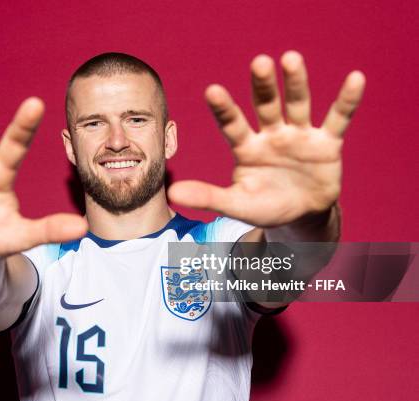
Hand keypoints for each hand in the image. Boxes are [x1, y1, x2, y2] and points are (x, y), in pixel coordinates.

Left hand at [168, 51, 365, 226]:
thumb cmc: (265, 206)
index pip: (232, 124)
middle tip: (258, 62)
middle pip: (265, 105)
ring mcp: (300, 135)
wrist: (301, 216)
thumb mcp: (237, 204)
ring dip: (296, 83)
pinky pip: (338, 119)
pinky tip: (355, 79)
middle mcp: (271, 134)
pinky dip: (347, 101)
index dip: (224, 108)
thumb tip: (172, 193)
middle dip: (262, 85)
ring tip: (291, 59)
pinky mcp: (327, 143)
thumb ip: (208, 196)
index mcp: (246, 148)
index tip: (212, 90)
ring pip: (298, 104)